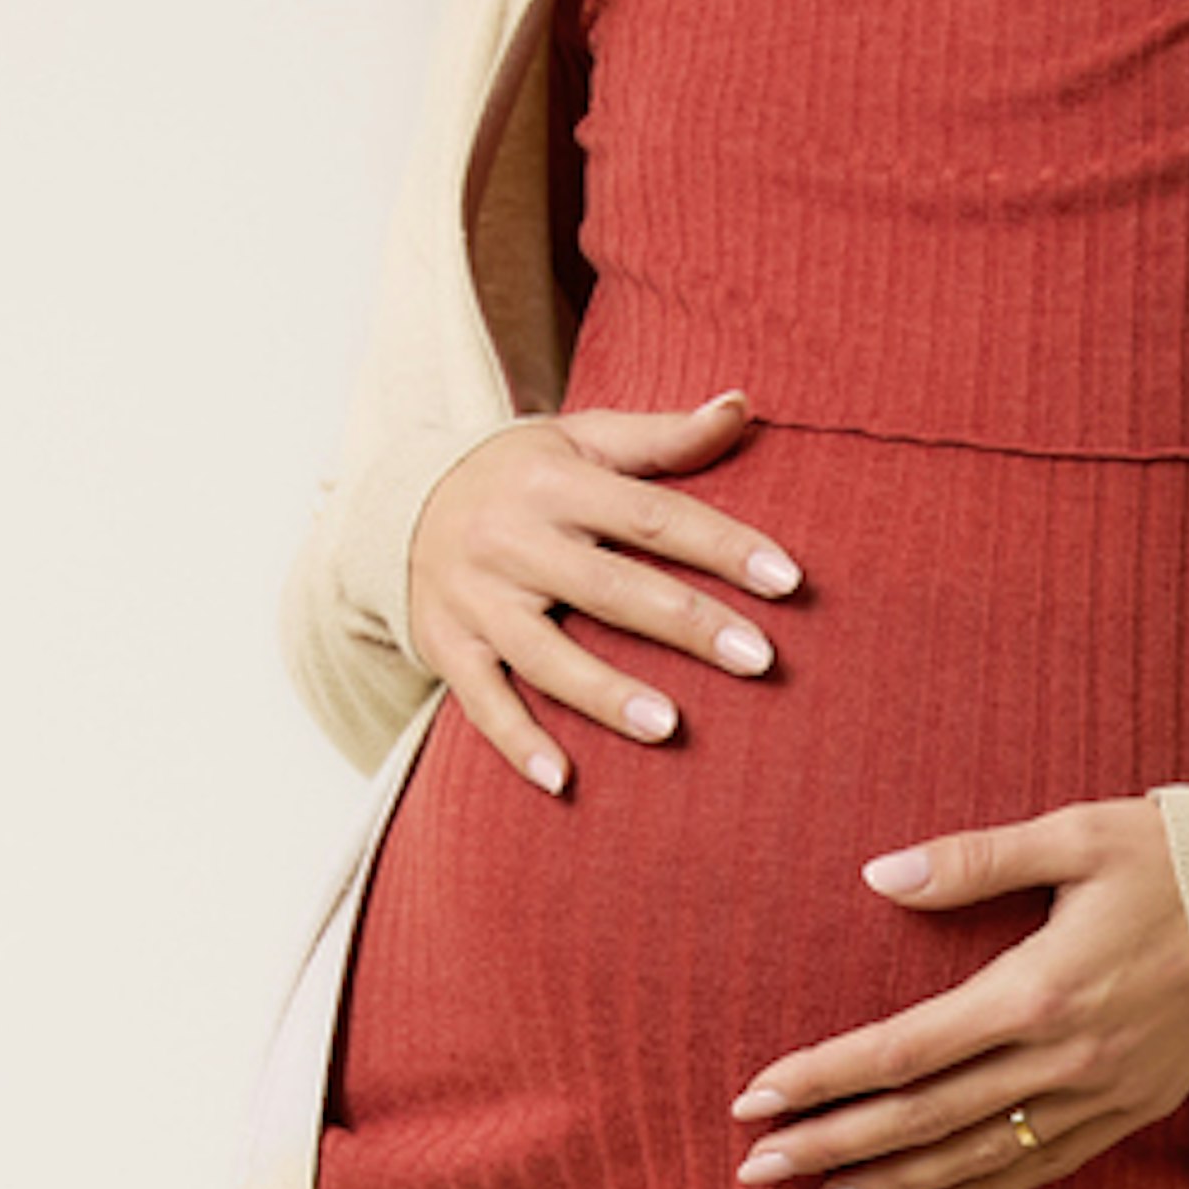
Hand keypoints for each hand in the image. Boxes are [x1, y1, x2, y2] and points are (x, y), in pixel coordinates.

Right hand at [405, 392, 799, 794]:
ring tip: (669, 727)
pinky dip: (517, 744)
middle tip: (758, 658)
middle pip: (609, 587)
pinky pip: (481, 703)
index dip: (723, 546)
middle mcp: (511, 539)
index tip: (788, 579)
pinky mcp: (447, 647)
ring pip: (545, 654)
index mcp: (555, 482)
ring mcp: (475, 599)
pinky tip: (562, 782)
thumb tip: (742, 406)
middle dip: (686, 624)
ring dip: (605, 693)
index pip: (653, 516)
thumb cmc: (521, 475)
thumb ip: (663, 437)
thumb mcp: (582, 439)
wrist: (400, 503)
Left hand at [732, 800, 1188, 1188]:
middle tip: (757, 1170)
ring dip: (893, 1183)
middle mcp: (1065, 1058)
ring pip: (977, 1156)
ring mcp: (1102, 1093)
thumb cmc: (1187, 855)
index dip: (824, 1077)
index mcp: (1039, 988)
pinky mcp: (1134, 1107)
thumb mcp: (1077, 834)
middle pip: (925, 1118)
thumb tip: (878, 876)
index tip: (756, 1096)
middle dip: (833, 1147)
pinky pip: (1044, 1167)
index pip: (904, 1050)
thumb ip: (973, 859)